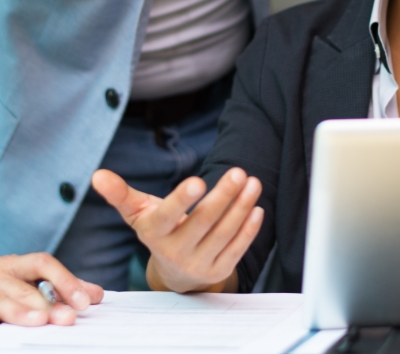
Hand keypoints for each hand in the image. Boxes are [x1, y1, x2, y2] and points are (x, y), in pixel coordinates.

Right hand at [0, 253, 102, 325]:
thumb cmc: (8, 286)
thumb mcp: (32, 281)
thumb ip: (62, 288)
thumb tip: (96, 295)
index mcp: (17, 265)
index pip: (43, 263)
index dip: (65, 280)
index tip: (86, 301)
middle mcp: (0, 274)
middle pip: (24, 287)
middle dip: (47, 303)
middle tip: (69, 318)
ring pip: (2, 300)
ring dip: (21, 311)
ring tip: (40, 320)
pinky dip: (3, 319)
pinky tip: (12, 330)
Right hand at [92, 168, 262, 293]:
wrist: (174, 272)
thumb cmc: (159, 229)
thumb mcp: (139, 212)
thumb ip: (121, 194)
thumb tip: (97, 175)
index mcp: (155, 233)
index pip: (168, 216)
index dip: (182, 200)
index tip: (198, 181)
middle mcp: (175, 252)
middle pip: (203, 222)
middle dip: (223, 196)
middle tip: (239, 172)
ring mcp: (198, 263)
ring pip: (224, 233)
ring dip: (241, 207)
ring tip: (253, 182)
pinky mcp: (218, 269)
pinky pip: (236, 248)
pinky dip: (248, 228)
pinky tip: (256, 207)